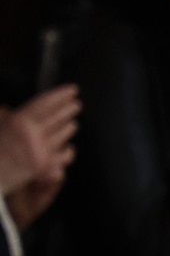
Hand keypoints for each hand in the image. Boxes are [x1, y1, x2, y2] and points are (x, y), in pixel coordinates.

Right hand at [0, 87, 78, 217]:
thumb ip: (5, 116)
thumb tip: (10, 109)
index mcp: (18, 121)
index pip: (45, 103)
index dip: (61, 95)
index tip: (72, 90)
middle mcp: (31, 134)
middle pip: (58, 117)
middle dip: (69, 109)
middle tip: (77, 104)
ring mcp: (39, 150)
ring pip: (63, 134)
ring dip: (69, 127)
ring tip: (72, 124)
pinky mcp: (44, 166)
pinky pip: (64, 155)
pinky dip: (67, 151)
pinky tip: (69, 148)